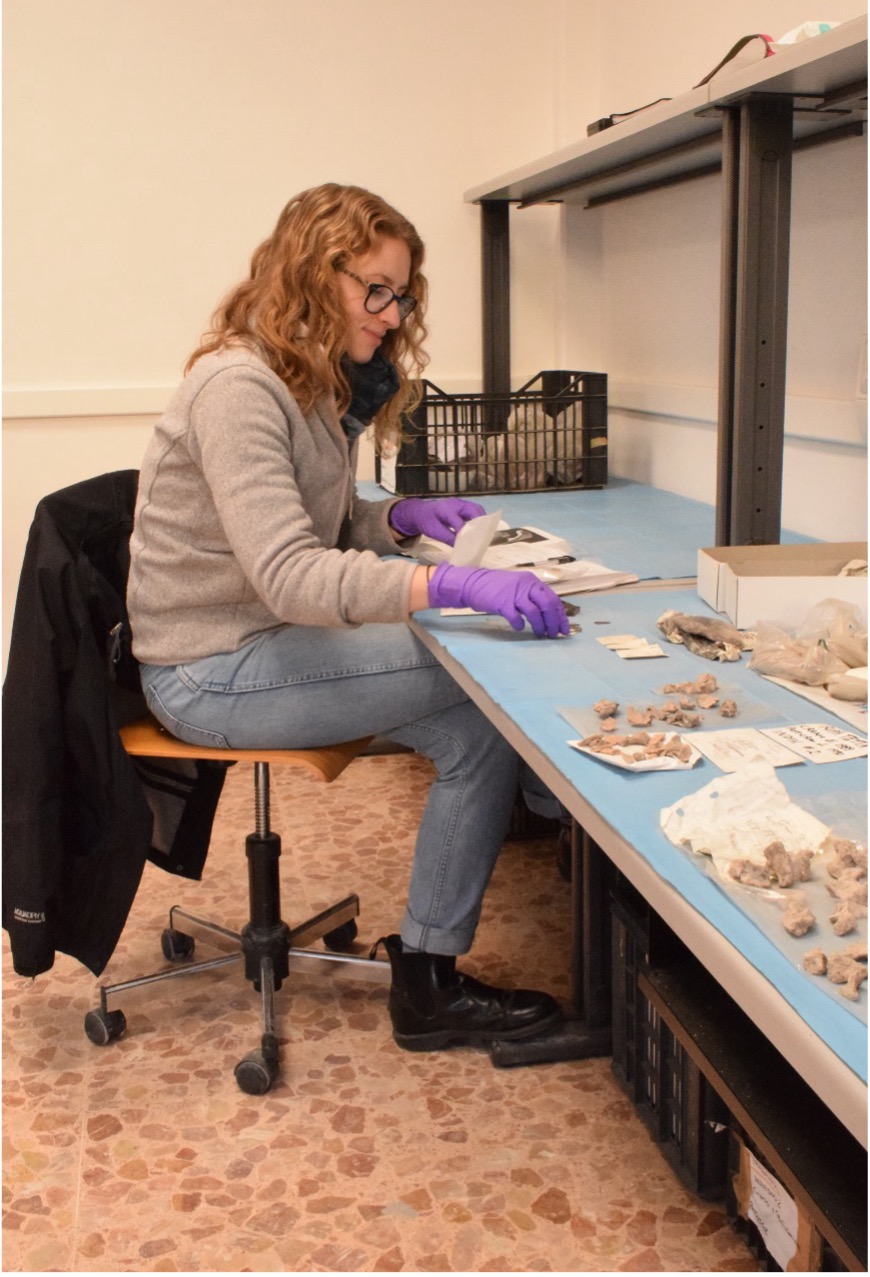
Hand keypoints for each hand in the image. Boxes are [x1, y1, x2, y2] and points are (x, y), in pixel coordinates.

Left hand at [390, 497, 484, 544]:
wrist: (420, 512)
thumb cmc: (427, 522)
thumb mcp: (435, 532)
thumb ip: (448, 538)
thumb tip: (462, 547)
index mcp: (445, 510)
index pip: (458, 521)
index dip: (465, 532)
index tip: (469, 543)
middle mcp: (455, 504)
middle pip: (473, 509)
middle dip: (479, 523)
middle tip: (483, 536)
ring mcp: (460, 503)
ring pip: (476, 508)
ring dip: (481, 520)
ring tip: (484, 533)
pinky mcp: (462, 506)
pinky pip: (474, 510)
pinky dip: (479, 518)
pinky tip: (479, 529)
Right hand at [428, 564, 569, 638]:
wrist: (473, 583)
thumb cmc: (497, 587)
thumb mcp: (518, 586)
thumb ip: (532, 596)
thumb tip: (548, 614)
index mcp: (532, 581)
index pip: (553, 599)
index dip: (561, 616)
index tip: (564, 629)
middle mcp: (526, 585)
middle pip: (547, 605)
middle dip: (554, 622)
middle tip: (554, 634)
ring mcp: (514, 594)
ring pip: (535, 613)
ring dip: (539, 626)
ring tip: (539, 634)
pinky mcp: (502, 603)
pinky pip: (516, 618)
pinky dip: (520, 625)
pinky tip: (519, 628)